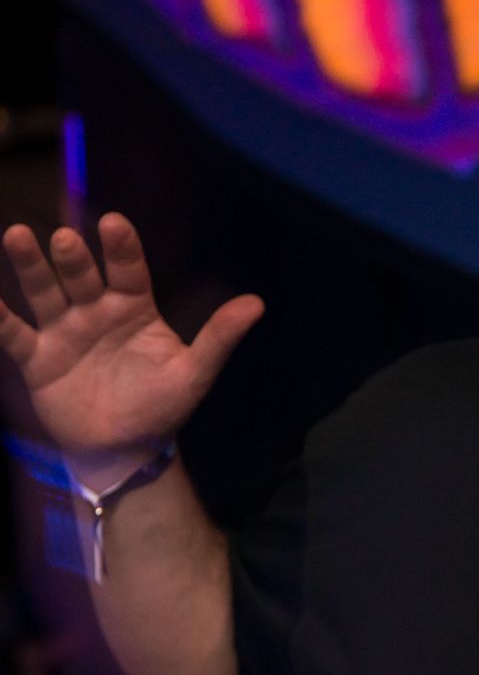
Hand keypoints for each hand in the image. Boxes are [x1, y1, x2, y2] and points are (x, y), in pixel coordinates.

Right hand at [0, 213, 262, 478]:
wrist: (124, 450)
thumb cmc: (161, 407)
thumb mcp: (193, 374)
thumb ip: (218, 338)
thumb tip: (257, 304)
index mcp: (134, 308)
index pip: (128, 270)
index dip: (121, 248)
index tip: (114, 224)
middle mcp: (95, 311)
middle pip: (81, 275)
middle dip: (73, 257)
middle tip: (64, 239)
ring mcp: (63, 331)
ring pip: (44, 292)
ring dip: (31, 266)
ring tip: (17, 236)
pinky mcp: (36, 358)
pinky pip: (12, 334)